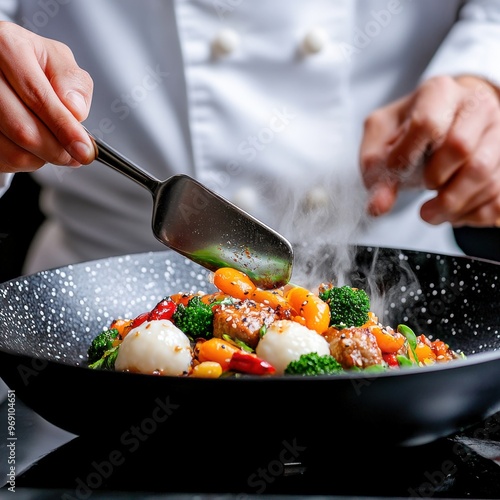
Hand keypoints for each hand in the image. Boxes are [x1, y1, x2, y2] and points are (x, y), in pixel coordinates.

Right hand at [0, 21, 93, 173]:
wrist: (2, 66)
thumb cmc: (31, 62)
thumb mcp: (58, 60)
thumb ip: (73, 82)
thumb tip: (75, 110)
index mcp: (7, 47)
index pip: (38, 98)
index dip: (65, 128)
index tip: (84, 148)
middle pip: (23, 129)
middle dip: (56, 150)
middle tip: (75, 155)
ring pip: (12, 150)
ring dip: (41, 157)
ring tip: (52, 144)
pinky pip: (4, 157)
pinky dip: (25, 159)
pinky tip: (32, 146)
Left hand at [360, 75, 499, 227]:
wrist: (443, 125)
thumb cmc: (407, 132)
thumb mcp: (380, 142)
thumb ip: (375, 171)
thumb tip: (379, 206)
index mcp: (438, 92)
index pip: (427, 124)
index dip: (407, 157)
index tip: (397, 171)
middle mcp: (476, 105)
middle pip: (462, 148)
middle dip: (434, 182)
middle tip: (421, 190)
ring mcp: (499, 131)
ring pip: (485, 176)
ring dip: (452, 206)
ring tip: (430, 212)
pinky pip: (498, 199)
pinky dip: (472, 214)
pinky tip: (453, 212)